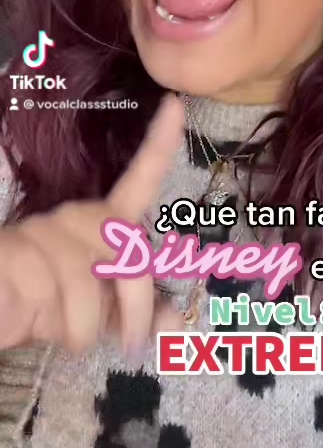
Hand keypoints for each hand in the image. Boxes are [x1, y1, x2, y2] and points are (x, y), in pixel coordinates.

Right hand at [0, 93, 184, 357]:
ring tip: (70, 336)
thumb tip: (178, 323)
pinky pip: (63, 299)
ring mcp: (45, 232)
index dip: (160, 143)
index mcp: (100, 222)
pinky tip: (36, 323)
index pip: (138, 178)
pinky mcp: (20, 254)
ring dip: (91, 327)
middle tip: (134, 344)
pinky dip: (63, 330)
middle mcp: (76, 217)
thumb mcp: (99, 313)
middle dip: (138, 308)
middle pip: (133, 255)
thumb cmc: (43, 308)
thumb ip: (137, 313)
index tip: (175, 103)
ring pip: (95, 283)